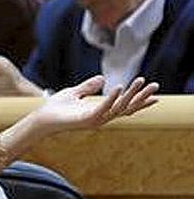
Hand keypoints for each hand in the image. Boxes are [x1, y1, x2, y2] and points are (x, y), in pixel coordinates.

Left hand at [32, 75, 158, 136]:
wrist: (41, 119)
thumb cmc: (56, 108)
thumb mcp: (74, 93)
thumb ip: (88, 87)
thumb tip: (103, 79)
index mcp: (100, 111)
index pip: (124, 106)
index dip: (139, 100)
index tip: (155, 94)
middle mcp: (101, 117)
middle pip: (127, 107)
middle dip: (142, 97)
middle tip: (156, 85)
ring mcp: (95, 119)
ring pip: (119, 107)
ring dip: (131, 94)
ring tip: (141, 81)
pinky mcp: (87, 119)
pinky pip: (103, 108)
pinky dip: (111, 98)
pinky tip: (118, 87)